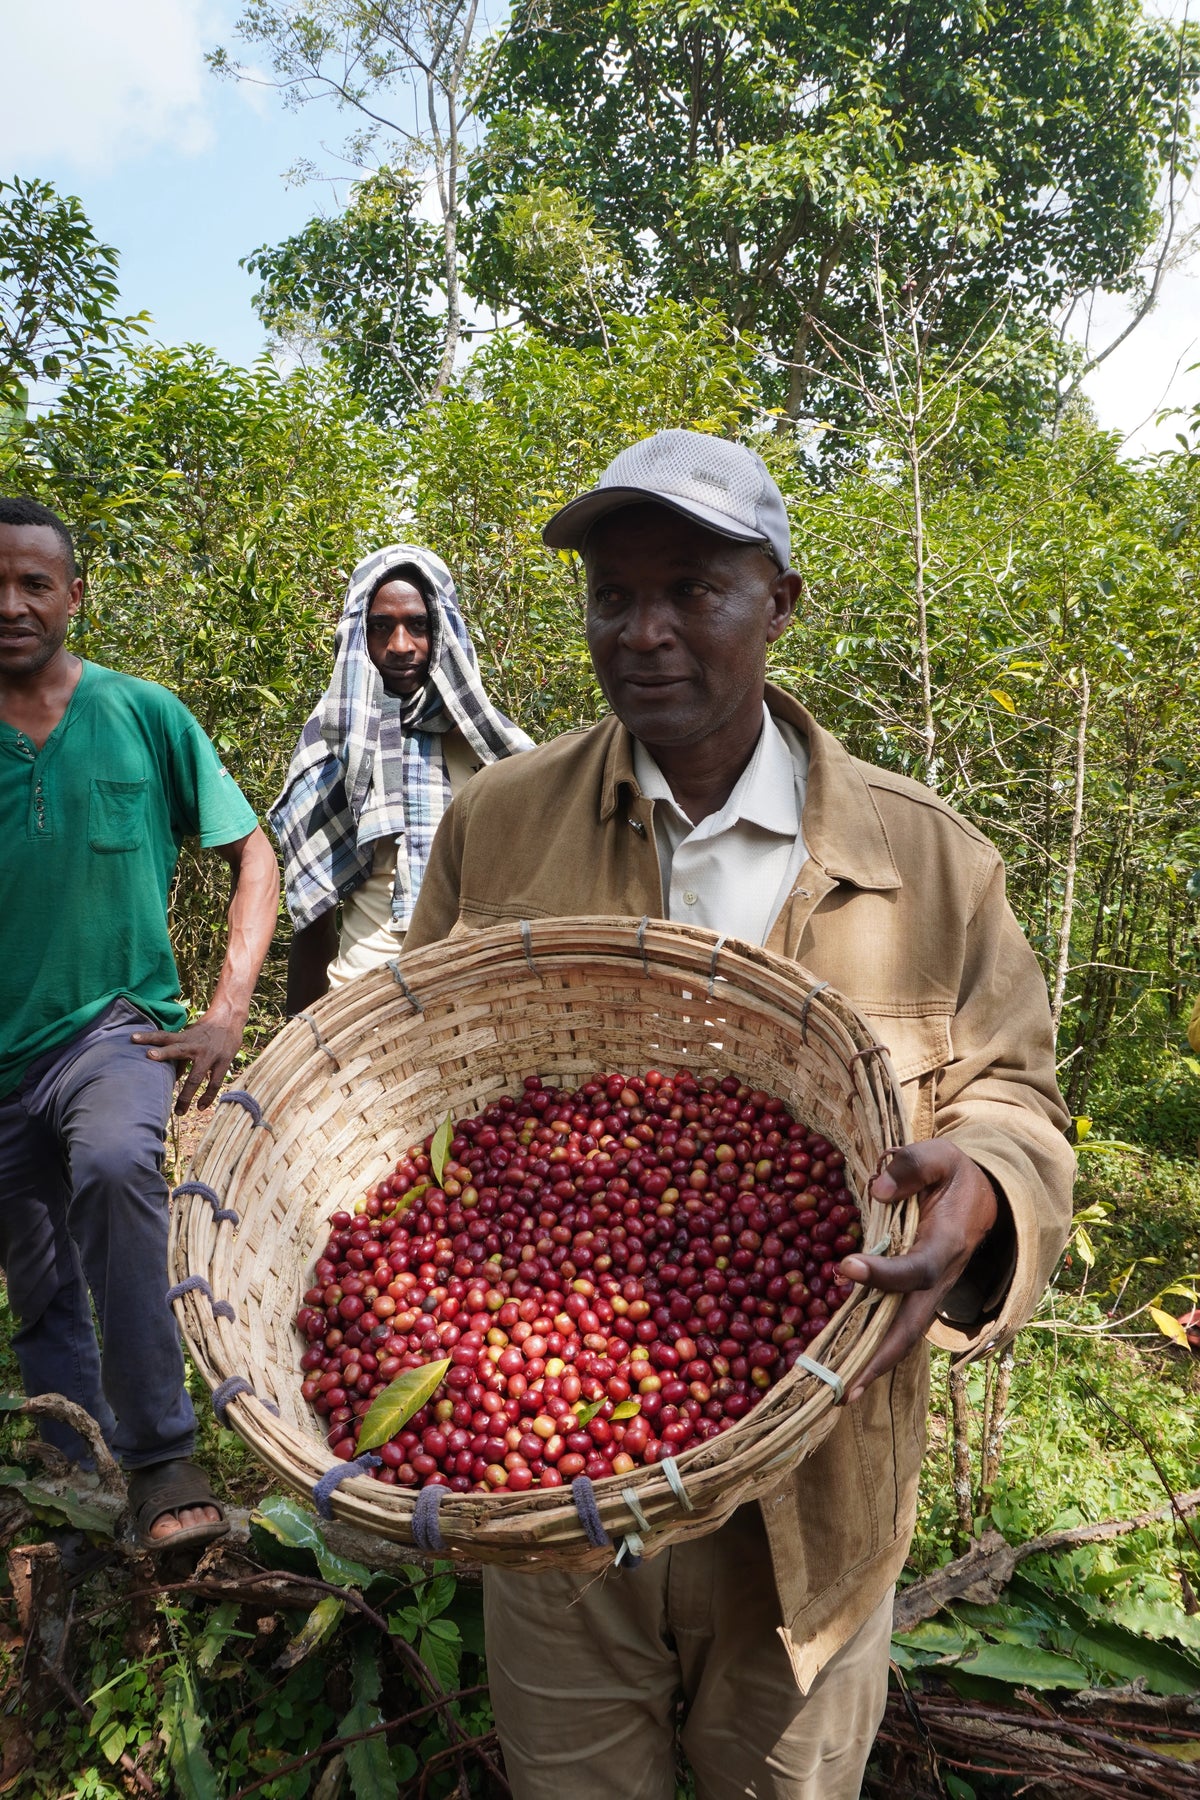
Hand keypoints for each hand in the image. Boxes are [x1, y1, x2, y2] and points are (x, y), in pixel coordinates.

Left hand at [130, 1008, 244, 1113]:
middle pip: (177, 1051)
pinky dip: (208, 1096)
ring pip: (196, 1077)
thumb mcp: (190, 1038)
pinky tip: (201, 1107)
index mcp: (185, 1038)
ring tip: (179, 1112)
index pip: (163, 1036)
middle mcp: (195, 1045)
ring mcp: (210, 1055)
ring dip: (187, 1095)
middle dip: (163, 1055)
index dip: (148, 1037)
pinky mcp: (224, 1062)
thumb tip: (171, 1079)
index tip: (133, 1038)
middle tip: (148, 1057)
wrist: (230, 1017)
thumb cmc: (205, 1030)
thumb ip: (180, 1057)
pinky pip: (214, 1083)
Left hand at [838, 1141, 997, 1403]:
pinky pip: (896, 1324)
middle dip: (881, 1357)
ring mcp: (931, 1291)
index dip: (884, 1273)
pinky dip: (875, 1348)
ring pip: (904, 1334)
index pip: (918, 1268)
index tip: (845, 1266)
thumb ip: (914, 1166)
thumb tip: (877, 1189)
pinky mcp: (919, 1293)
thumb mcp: (943, 1156)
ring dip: (874, 1364)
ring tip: (838, 1392)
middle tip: (845, 1388)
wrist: (988, 1195)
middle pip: (913, 1325)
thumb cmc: (957, 1175)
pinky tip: (845, 1368)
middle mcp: (941, 1276)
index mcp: (948, 1243)